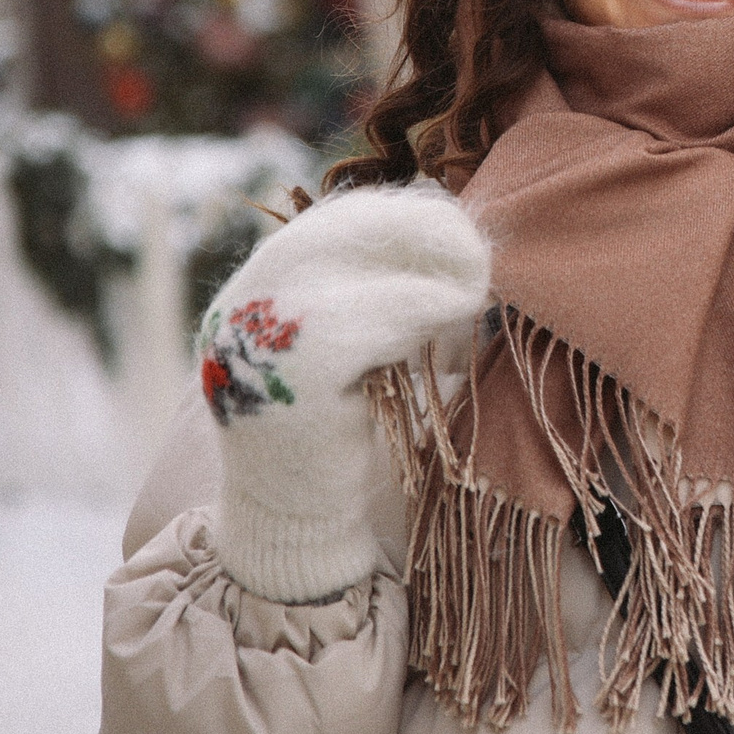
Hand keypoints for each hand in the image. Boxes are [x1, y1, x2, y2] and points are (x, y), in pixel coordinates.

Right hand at [197, 183, 488, 603]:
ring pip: (366, 265)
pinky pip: (374, 320)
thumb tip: (458, 236)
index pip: (345, 217)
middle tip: (482, 259)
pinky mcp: (293, 370)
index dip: (412, 217)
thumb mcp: (353, 345)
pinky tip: (457, 322)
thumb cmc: (339, 430)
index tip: (465, 235)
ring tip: (474, 295)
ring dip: (434, 273)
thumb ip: (381, 290)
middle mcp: (251, 295)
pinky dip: (424, 312)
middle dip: (429, 234)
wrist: (295, 517)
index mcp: (264, 281)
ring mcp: (263, 329)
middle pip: (354, 227)